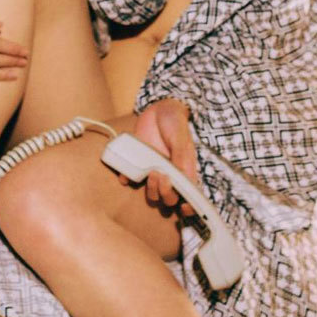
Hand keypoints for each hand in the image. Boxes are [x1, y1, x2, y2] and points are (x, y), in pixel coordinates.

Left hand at [129, 98, 197, 218]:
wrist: (157, 109)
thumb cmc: (175, 123)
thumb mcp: (180, 137)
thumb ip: (180, 156)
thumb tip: (179, 177)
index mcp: (185, 171)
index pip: (189, 196)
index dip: (188, 207)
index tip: (183, 207)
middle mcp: (170, 175)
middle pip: (168, 199)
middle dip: (165, 193)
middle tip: (160, 175)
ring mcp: (154, 171)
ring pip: (152, 195)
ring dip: (151, 190)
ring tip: (150, 172)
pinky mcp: (138, 164)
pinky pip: (130, 179)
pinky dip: (127, 179)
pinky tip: (127, 173)